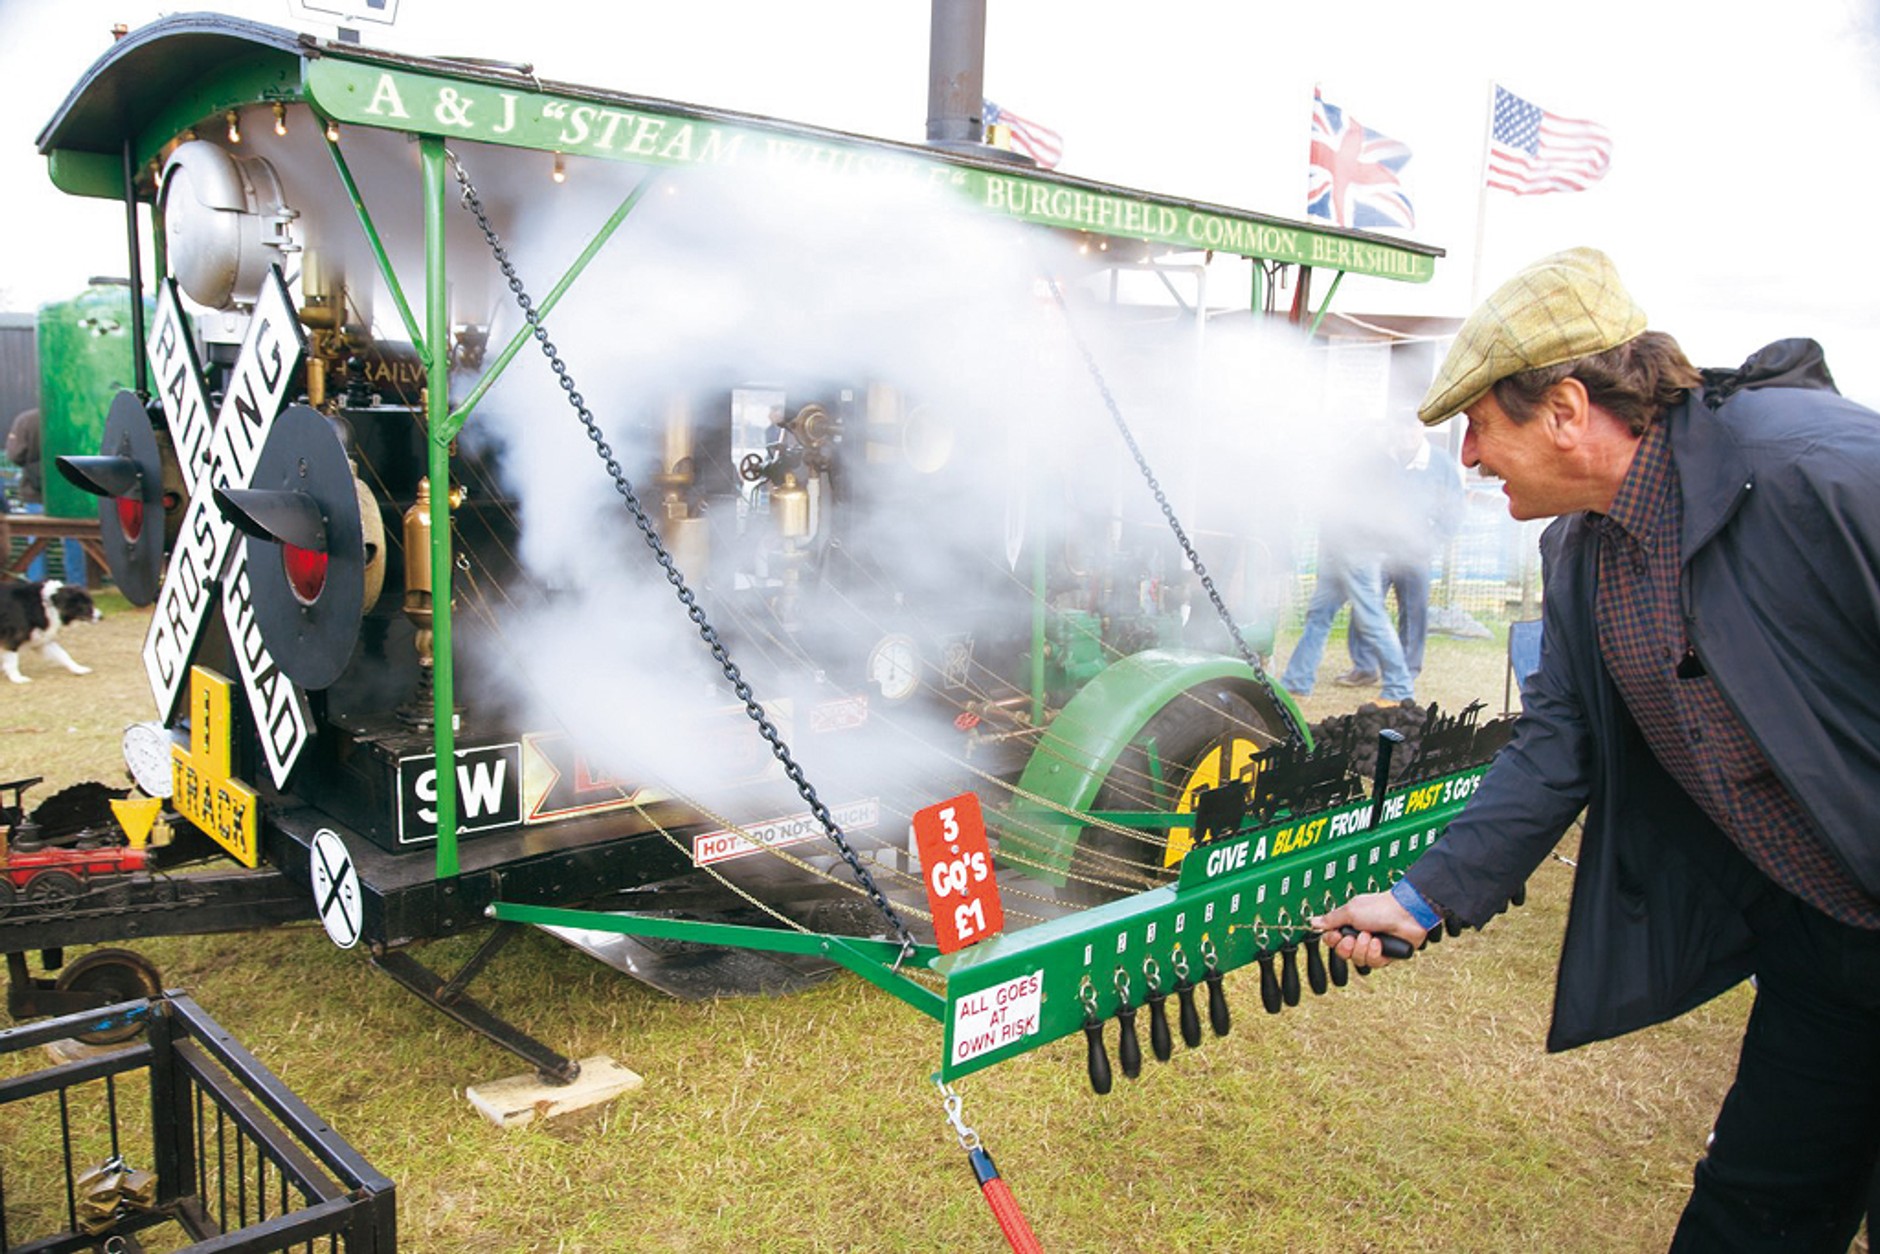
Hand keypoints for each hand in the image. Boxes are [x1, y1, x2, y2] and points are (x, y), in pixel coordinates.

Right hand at [1311, 891, 1426, 968]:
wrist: (1405, 913)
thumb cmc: (1381, 907)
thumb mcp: (1350, 911)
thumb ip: (1330, 919)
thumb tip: (1313, 921)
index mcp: (1350, 924)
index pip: (1333, 940)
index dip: (1332, 941)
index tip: (1336, 935)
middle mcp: (1360, 936)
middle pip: (1343, 953)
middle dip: (1348, 947)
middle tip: (1353, 937)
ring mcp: (1372, 947)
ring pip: (1358, 960)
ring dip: (1363, 948)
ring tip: (1370, 937)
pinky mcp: (1385, 956)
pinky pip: (1373, 963)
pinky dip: (1375, 953)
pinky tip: (1379, 943)